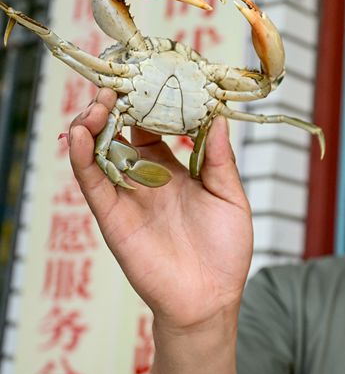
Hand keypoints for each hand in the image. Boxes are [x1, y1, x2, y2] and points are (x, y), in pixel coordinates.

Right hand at [68, 88, 253, 331]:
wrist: (211, 297)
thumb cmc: (226, 248)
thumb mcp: (230, 195)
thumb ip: (219, 158)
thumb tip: (218, 116)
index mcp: (177, 171)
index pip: (158, 128)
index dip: (153, 103)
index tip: (153, 75)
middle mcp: (149, 179)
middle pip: (124, 134)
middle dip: (119, 107)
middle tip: (119, 82)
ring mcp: (129, 196)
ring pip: (101, 153)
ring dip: (95, 125)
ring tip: (98, 101)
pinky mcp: (113, 218)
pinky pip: (93, 184)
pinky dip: (84, 158)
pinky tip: (83, 134)